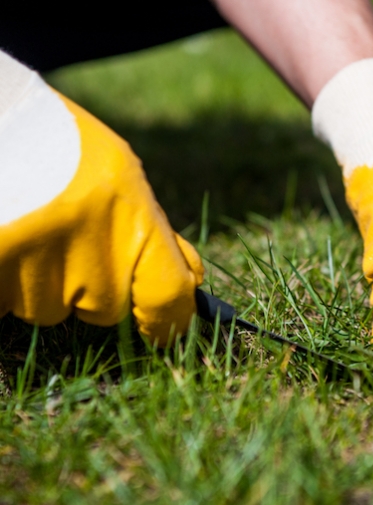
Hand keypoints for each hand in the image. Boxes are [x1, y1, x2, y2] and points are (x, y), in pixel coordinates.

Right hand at [0, 66, 202, 343]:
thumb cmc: (56, 142)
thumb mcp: (118, 174)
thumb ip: (151, 232)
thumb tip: (190, 283)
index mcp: (127, 211)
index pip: (167, 294)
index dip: (168, 321)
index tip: (164, 329)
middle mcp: (84, 240)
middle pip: (103, 308)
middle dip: (90, 288)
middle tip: (66, 237)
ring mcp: (31, 257)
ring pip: (49, 308)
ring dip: (41, 282)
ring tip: (29, 224)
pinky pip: (8, 302)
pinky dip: (8, 281)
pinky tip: (8, 234)